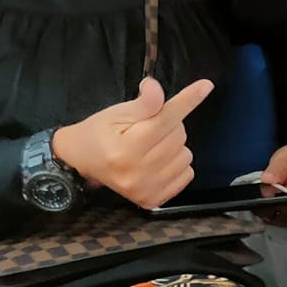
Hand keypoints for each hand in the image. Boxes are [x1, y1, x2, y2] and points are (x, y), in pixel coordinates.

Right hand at [52, 76, 214, 208]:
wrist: (81, 160)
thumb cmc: (99, 132)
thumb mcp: (117, 112)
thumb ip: (143, 102)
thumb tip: (157, 88)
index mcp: (126, 149)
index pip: (166, 119)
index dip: (187, 100)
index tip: (205, 85)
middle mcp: (137, 173)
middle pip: (178, 135)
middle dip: (169, 125)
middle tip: (148, 127)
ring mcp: (146, 190)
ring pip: (186, 154)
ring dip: (174, 145)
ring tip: (151, 145)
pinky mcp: (153, 201)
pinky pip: (187, 174)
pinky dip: (177, 164)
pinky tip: (158, 161)